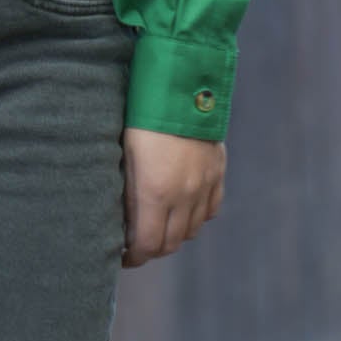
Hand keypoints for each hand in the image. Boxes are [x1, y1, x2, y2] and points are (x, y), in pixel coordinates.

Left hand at [120, 127, 224, 267]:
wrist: (182, 84)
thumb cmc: (144, 116)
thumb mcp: (126, 154)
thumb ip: (128, 193)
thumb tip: (125, 223)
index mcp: (155, 192)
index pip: (147, 245)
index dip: (134, 257)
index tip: (123, 256)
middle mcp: (183, 195)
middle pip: (170, 243)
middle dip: (152, 249)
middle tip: (138, 244)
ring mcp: (204, 185)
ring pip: (191, 230)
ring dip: (174, 235)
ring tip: (159, 226)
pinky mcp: (217, 172)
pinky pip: (210, 209)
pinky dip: (196, 217)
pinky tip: (184, 209)